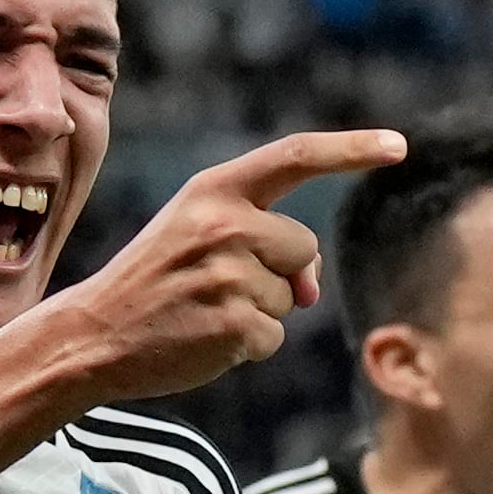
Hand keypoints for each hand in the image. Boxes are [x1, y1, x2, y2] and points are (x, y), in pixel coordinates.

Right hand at [51, 129, 404, 399]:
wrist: (94, 334)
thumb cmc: (156, 283)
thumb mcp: (198, 237)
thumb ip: (261, 240)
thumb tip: (310, 290)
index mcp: (213, 190)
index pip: (295, 157)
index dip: (351, 150)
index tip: (399, 146)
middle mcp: (225, 223)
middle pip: (303, 247)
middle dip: (280, 274)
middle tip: (216, 286)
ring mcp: (230, 274)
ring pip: (291, 298)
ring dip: (259, 313)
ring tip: (202, 311)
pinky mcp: (235, 323)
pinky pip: (274, 337)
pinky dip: (247, 347)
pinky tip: (203, 338)